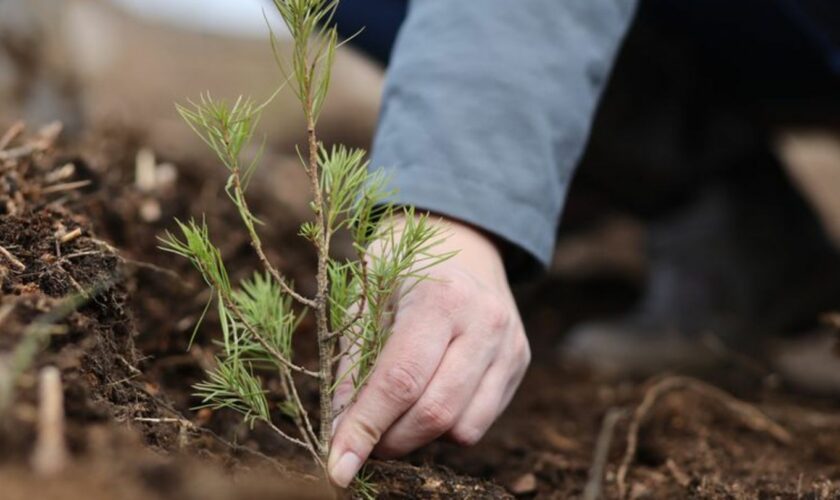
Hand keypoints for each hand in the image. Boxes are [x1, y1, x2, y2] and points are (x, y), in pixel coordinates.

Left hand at [328, 215, 530, 486]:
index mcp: (440, 297)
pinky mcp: (520, 362)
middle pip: (435, 412)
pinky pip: (480, 421)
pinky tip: (429, 398)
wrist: (460, 240)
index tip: (338, 467)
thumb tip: (339, 432)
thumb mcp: (364, 300)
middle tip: (361, 441)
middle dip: (389, 441)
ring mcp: (509, 344)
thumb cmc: (401, 270)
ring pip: (462, 427)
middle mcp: (484, 321)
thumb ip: (353, 365)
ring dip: (418, 437)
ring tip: (395, 413)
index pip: (400, 381)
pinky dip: (447, 426)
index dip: (365, 428)